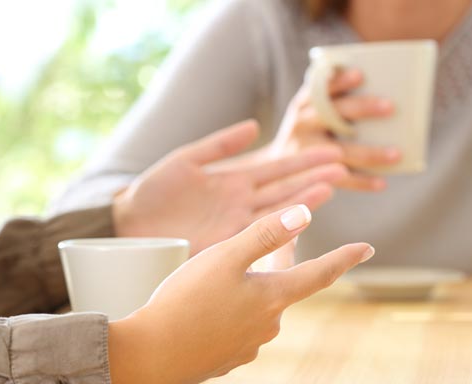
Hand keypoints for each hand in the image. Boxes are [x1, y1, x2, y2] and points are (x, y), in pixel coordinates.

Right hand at [108, 205, 374, 383]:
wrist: (149, 357)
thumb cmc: (185, 302)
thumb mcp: (224, 257)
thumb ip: (265, 234)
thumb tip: (304, 213)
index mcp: (273, 297)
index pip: (321, 273)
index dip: (345, 257)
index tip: (367, 248)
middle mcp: (269, 324)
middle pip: (283, 285)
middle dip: (277, 263)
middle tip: (271, 244)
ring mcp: (249, 344)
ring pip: (259, 305)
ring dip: (250, 288)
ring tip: (221, 277)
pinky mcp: (229, 357)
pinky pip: (238, 325)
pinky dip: (231, 310)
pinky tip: (207, 307)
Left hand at [112, 120, 347, 253]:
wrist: (127, 227)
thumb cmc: (151, 192)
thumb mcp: (186, 160)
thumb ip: (220, 144)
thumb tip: (254, 126)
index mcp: (232, 179)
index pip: (275, 167)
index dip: (302, 160)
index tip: (330, 151)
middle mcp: (241, 202)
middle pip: (284, 187)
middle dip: (313, 175)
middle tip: (344, 164)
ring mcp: (236, 223)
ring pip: (278, 210)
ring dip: (305, 197)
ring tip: (333, 184)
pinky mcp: (227, 242)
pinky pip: (260, 232)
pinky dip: (282, 224)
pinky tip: (303, 216)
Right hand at [271, 68, 400, 191]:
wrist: (278, 168)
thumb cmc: (310, 133)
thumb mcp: (311, 112)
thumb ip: (334, 101)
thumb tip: (380, 93)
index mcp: (304, 104)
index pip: (323, 87)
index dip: (340, 81)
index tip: (359, 74)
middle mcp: (302, 124)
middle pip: (335, 114)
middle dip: (363, 108)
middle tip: (391, 107)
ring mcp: (304, 151)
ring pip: (341, 151)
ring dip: (370, 153)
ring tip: (396, 154)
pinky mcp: (311, 175)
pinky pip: (341, 179)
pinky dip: (362, 181)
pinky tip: (382, 182)